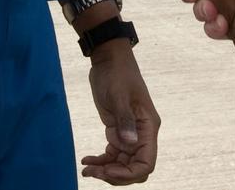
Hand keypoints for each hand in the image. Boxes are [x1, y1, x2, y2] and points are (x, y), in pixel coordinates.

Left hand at [82, 43, 159, 184]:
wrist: (109, 59)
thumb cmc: (117, 73)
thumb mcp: (119, 96)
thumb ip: (124, 120)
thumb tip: (129, 144)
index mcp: (148, 127)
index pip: (146, 163)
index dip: (128, 174)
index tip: (107, 170)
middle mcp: (142, 134)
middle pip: (134, 169)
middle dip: (115, 175)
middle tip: (94, 171)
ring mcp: (130, 134)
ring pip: (122, 165)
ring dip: (105, 171)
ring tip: (87, 168)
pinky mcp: (118, 132)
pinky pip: (112, 156)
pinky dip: (101, 161)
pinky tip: (86, 160)